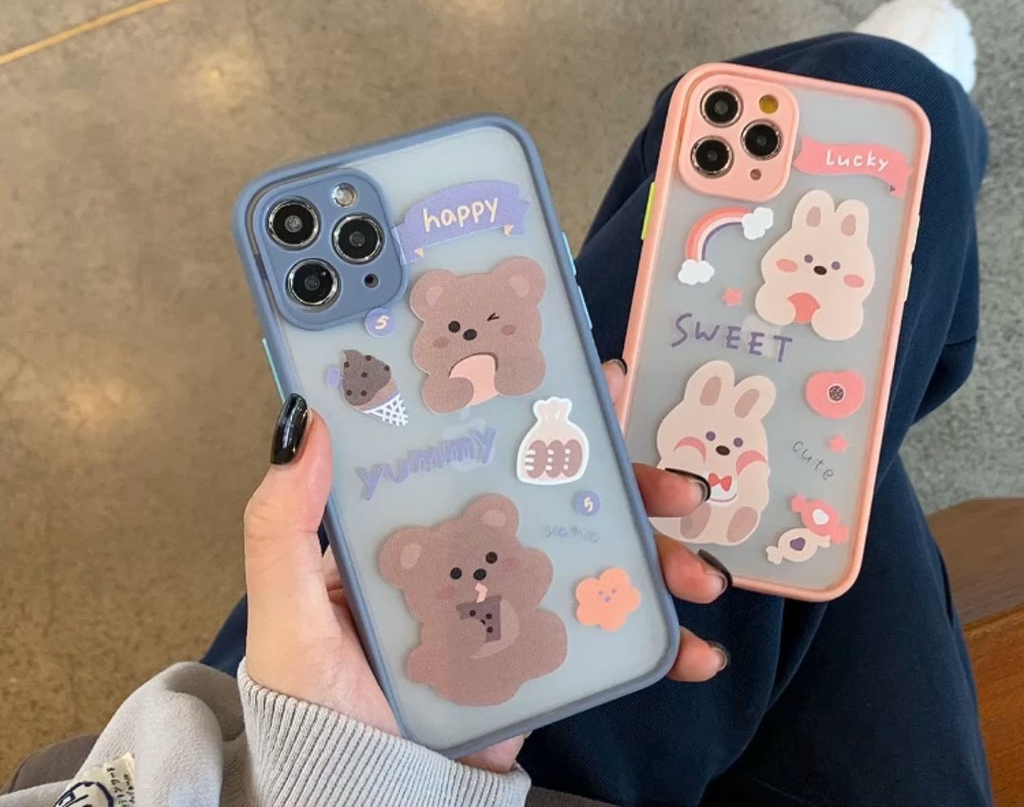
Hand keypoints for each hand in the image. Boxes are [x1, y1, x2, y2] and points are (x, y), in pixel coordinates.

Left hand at [243, 368, 729, 774]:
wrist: (364, 800)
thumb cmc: (313, 703)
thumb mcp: (288, 610)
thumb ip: (282, 524)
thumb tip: (307, 419)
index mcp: (418, 519)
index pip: (483, 444)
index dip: (542, 409)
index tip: (598, 382)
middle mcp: (473, 547)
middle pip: (562, 495)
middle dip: (632, 484)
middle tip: (680, 487)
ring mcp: (514, 601)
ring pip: (600, 558)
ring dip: (661, 557)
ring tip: (700, 576)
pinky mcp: (542, 656)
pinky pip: (608, 633)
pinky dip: (660, 642)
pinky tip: (695, 652)